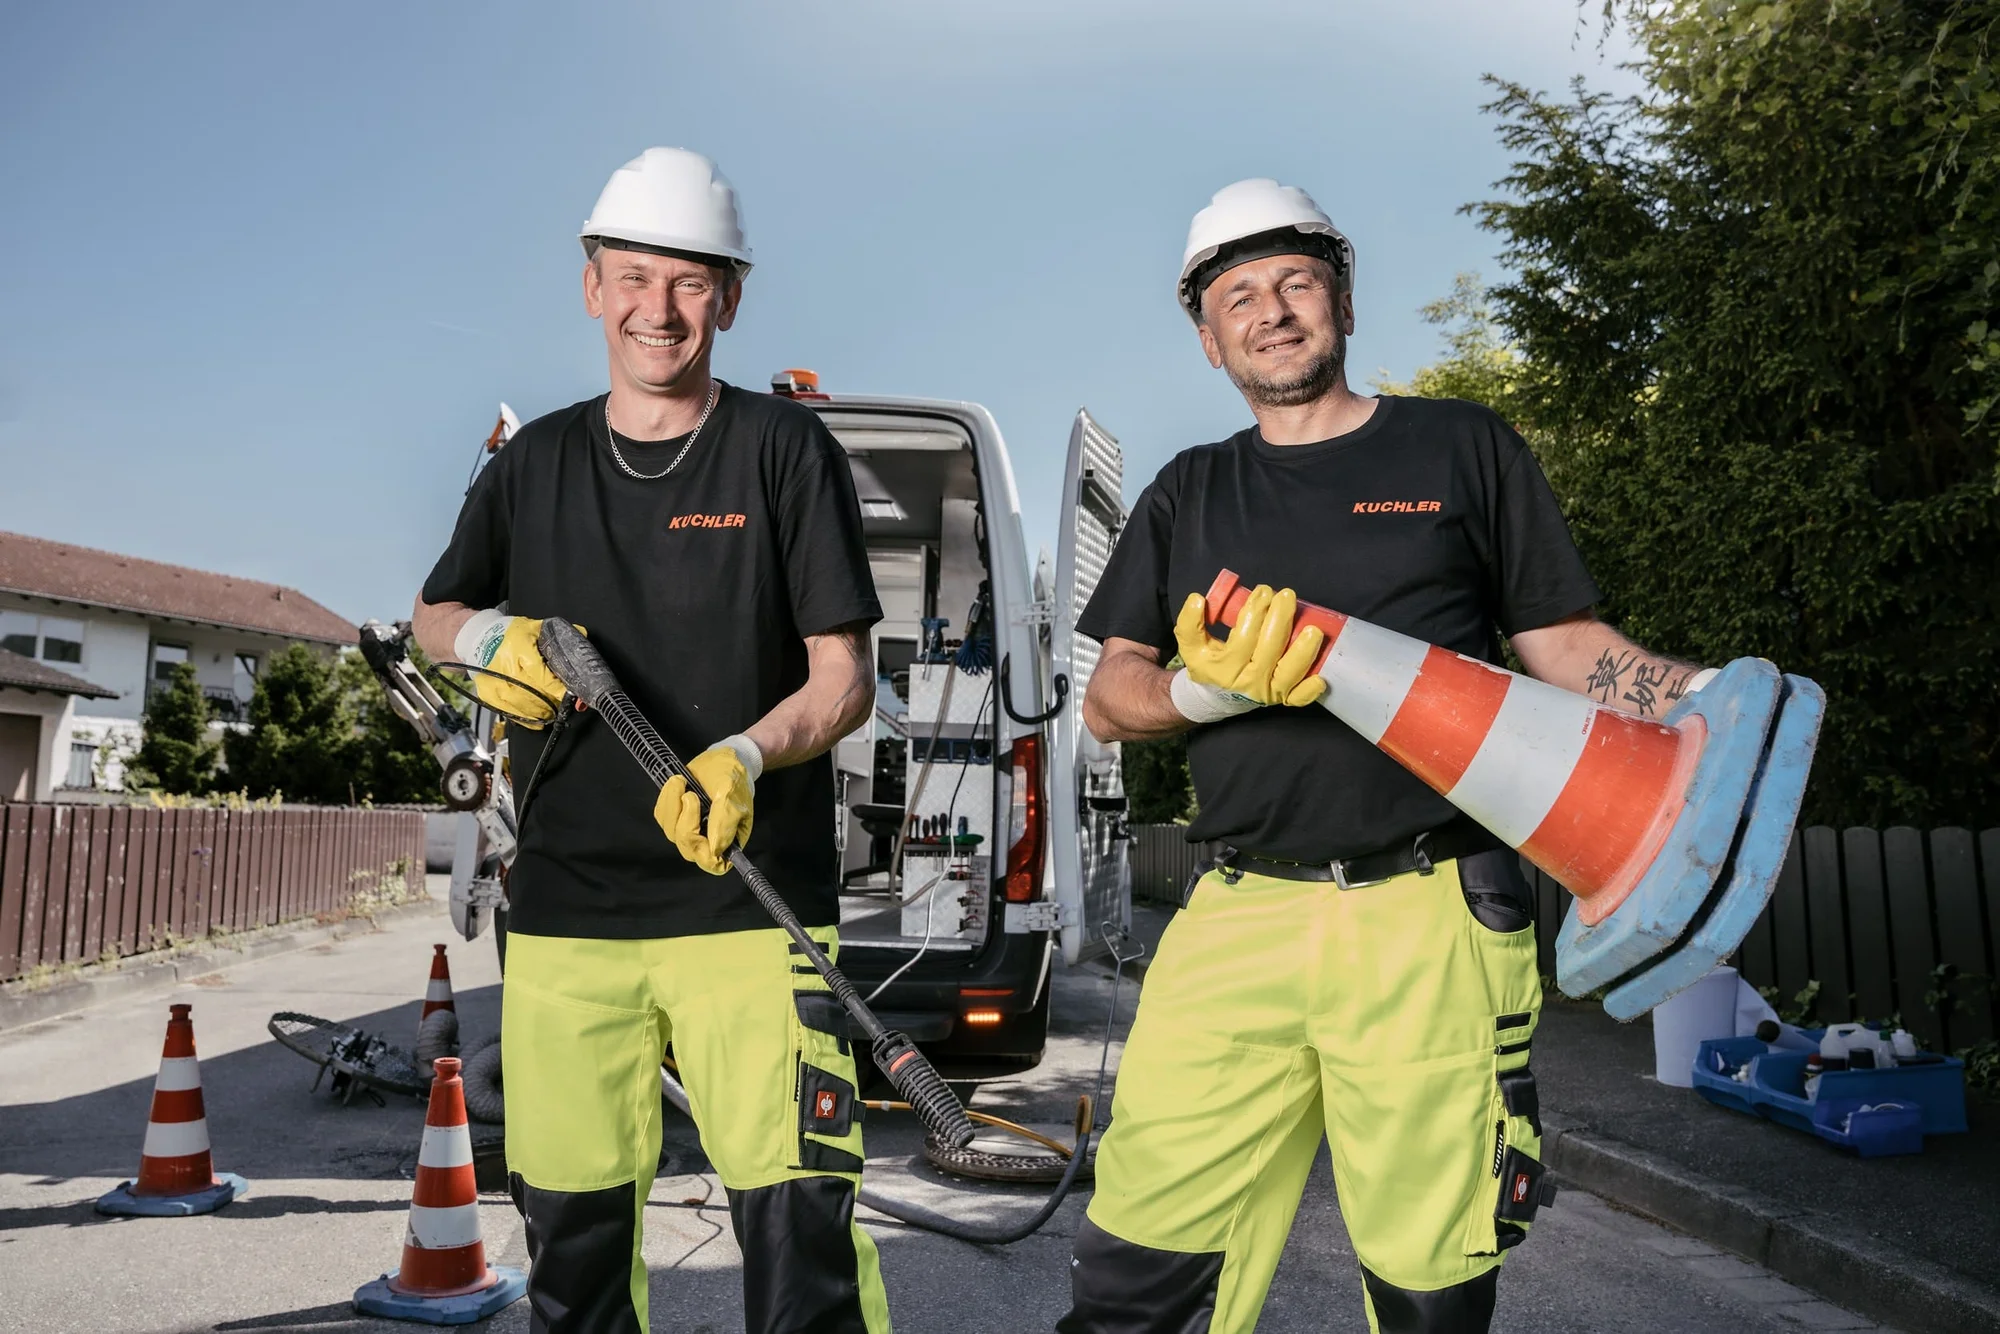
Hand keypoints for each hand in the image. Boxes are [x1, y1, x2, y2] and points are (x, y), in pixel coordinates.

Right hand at [457, 613, 576, 726]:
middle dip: (552, 702)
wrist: (479, 637)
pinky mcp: (487, 694)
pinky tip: (537, 719)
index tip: (570, 694)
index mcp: (518, 647)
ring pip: (522, 705)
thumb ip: (558, 635)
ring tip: (553, 712)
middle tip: (564, 704)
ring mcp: (494, 682)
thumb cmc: (510, 634)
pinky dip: (526, 719)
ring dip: (541, 712)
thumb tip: (581, 636)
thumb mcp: (535, 628)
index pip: (541, 674)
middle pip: (533, 692)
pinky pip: (509, 712)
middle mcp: (504, 666)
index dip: (557, 687)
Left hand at [656, 737, 761, 874]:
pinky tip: (676, 784)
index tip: (698, 823)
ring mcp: (690, 830)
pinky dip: (666, 800)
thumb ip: (725, 823)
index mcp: (728, 841)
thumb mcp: (733, 797)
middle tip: (691, 794)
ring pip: (671, 832)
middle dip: (685, 820)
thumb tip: (716, 851)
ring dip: (673, 806)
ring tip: (682, 782)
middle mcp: (708, 841)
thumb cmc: (734, 778)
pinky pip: (662, 818)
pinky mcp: (675, 817)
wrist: (724, 759)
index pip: (713, 863)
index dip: (702, 850)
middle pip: (688, 847)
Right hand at [1172, 584, 1326, 710]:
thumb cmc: (1210, 664)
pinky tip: (1321, 676)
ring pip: (1289, 673)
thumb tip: (1197, 600)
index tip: (1263, 591)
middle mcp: (1247, 682)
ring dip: (1303, 652)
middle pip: (1269, 649)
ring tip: (1314, 629)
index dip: (1255, 612)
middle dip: (1281, 619)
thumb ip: (1190, 623)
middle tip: (1287, 596)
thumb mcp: (1191, 646)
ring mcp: (1267, 693)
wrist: (1218, 696)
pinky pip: (1300, 698)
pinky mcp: (1282, 699)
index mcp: (1223, 668)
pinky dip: (1311, 689)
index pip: (1243, 637)